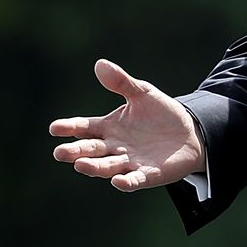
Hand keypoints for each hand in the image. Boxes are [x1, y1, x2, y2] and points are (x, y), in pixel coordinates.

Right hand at [49, 59, 203, 191]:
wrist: (191, 133)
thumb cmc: (162, 114)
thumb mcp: (143, 94)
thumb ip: (122, 82)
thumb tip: (100, 64)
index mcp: (108, 127)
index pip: (84, 127)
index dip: (70, 127)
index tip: (55, 128)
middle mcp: (114, 147)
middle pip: (90, 150)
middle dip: (75, 152)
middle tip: (60, 153)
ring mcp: (130, 162)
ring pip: (107, 167)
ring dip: (94, 167)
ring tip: (81, 165)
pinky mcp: (148, 175)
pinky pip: (134, 180)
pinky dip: (126, 182)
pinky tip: (118, 181)